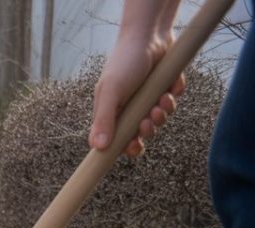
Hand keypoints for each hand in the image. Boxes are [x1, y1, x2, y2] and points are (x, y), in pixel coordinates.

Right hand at [89, 32, 185, 157]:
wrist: (149, 36)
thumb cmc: (124, 62)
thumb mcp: (111, 92)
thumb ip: (104, 120)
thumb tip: (97, 147)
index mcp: (111, 111)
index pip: (114, 139)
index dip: (124, 147)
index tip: (133, 148)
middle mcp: (128, 107)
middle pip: (139, 134)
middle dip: (146, 131)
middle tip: (147, 124)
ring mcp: (147, 99)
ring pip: (158, 119)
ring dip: (162, 113)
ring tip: (162, 100)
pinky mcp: (163, 89)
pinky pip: (171, 102)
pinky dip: (173, 95)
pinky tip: (170, 85)